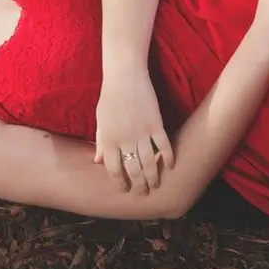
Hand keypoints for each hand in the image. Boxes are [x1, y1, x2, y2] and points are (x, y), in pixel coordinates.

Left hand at [94, 64, 175, 193]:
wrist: (125, 75)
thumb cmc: (109, 97)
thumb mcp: (100, 120)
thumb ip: (100, 141)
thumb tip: (97, 161)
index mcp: (108, 139)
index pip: (114, 170)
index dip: (120, 182)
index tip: (125, 188)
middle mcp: (124, 140)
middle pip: (133, 170)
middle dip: (138, 185)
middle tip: (143, 193)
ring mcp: (141, 133)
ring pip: (150, 163)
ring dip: (153, 177)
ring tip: (156, 186)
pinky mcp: (156, 124)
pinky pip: (164, 146)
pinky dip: (169, 158)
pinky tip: (171, 166)